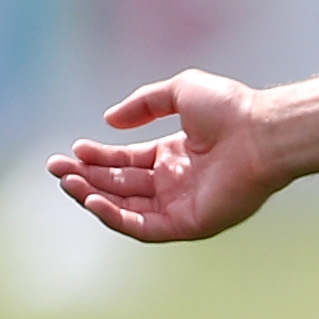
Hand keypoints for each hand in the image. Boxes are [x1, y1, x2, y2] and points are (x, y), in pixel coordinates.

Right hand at [52, 72, 287, 241]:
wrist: (263, 133)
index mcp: (174, 156)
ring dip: (94, 197)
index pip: (126, 161)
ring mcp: (182, 206)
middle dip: (86, 177)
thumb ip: (144, 104)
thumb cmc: (231, 109)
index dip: (97, 158)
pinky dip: (117, 217)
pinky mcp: (189, 225)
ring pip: (126, 208)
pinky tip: (94, 200)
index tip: (71, 150)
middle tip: (56, 168)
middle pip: (120, 184)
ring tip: (68, 182)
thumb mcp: (180, 91)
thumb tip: (108, 122)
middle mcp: (175, 183)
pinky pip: (144, 227)